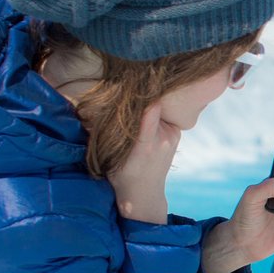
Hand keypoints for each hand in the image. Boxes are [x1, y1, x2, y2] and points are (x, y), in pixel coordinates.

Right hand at [108, 103, 177, 223]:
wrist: (144, 192)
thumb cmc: (120, 173)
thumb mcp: (110, 153)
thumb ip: (110, 131)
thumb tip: (97, 107)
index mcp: (146, 144)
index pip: (150, 108)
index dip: (143, 93)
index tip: (135, 80)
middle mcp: (164, 138)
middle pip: (153, 106)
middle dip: (140, 100)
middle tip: (128, 91)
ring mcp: (173, 136)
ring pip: (159, 110)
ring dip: (147, 107)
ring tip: (136, 111)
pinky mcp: (176, 133)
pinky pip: (165, 116)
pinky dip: (155, 113)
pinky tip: (145, 117)